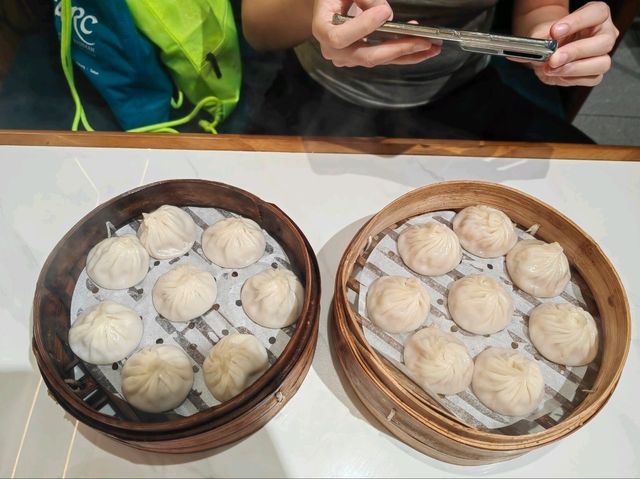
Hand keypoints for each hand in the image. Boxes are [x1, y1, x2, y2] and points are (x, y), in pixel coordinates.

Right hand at [312, 0, 439, 67]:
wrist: (329, 5)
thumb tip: (386, 14)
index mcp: (323, 30)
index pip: (340, 37)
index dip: (363, 27)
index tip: (385, 13)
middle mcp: (334, 50)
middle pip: (366, 56)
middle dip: (398, 49)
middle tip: (423, 41)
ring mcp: (348, 57)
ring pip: (380, 60)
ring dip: (407, 53)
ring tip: (432, 46)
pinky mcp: (362, 57)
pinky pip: (384, 58)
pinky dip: (404, 51)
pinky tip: (422, 46)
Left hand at [529, 2, 618, 86]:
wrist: (546, 50)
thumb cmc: (550, 37)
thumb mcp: (542, 34)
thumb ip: (540, 41)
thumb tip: (530, 52)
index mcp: (597, 15)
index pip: (598, 13)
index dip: (578, 22)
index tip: (556, 31)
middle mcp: (605, 33)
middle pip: (604, 42)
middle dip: (575, 52)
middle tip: (554, 58)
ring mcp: (603, 54)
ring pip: (602, 63)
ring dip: (574, 68)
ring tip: (552, 68)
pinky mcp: (596, 72)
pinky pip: (592, 78)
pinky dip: (573, 78)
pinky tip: (559, 74)